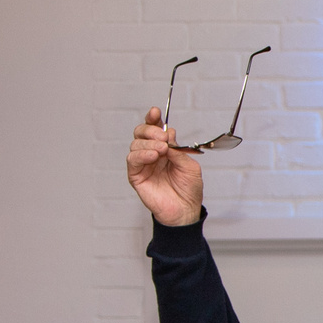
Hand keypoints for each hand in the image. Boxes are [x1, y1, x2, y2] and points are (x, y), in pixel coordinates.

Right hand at [126, 107, 204, 226]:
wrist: (185, 210)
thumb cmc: (189, 189)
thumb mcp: (190, 166)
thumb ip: (179, 150)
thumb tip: (168, 134)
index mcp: (165, 148)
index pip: (155, 129)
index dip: (153, 119)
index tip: (155, 112)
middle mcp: (152, 153)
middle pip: (141, 132)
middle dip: (150, 130)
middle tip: (163, 138)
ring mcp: (142, 163)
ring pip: (136, 144)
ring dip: (148, 144)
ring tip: (162, 150)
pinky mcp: (135, 174)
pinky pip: (132, 159)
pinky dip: (141, 154)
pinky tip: (153, 156)